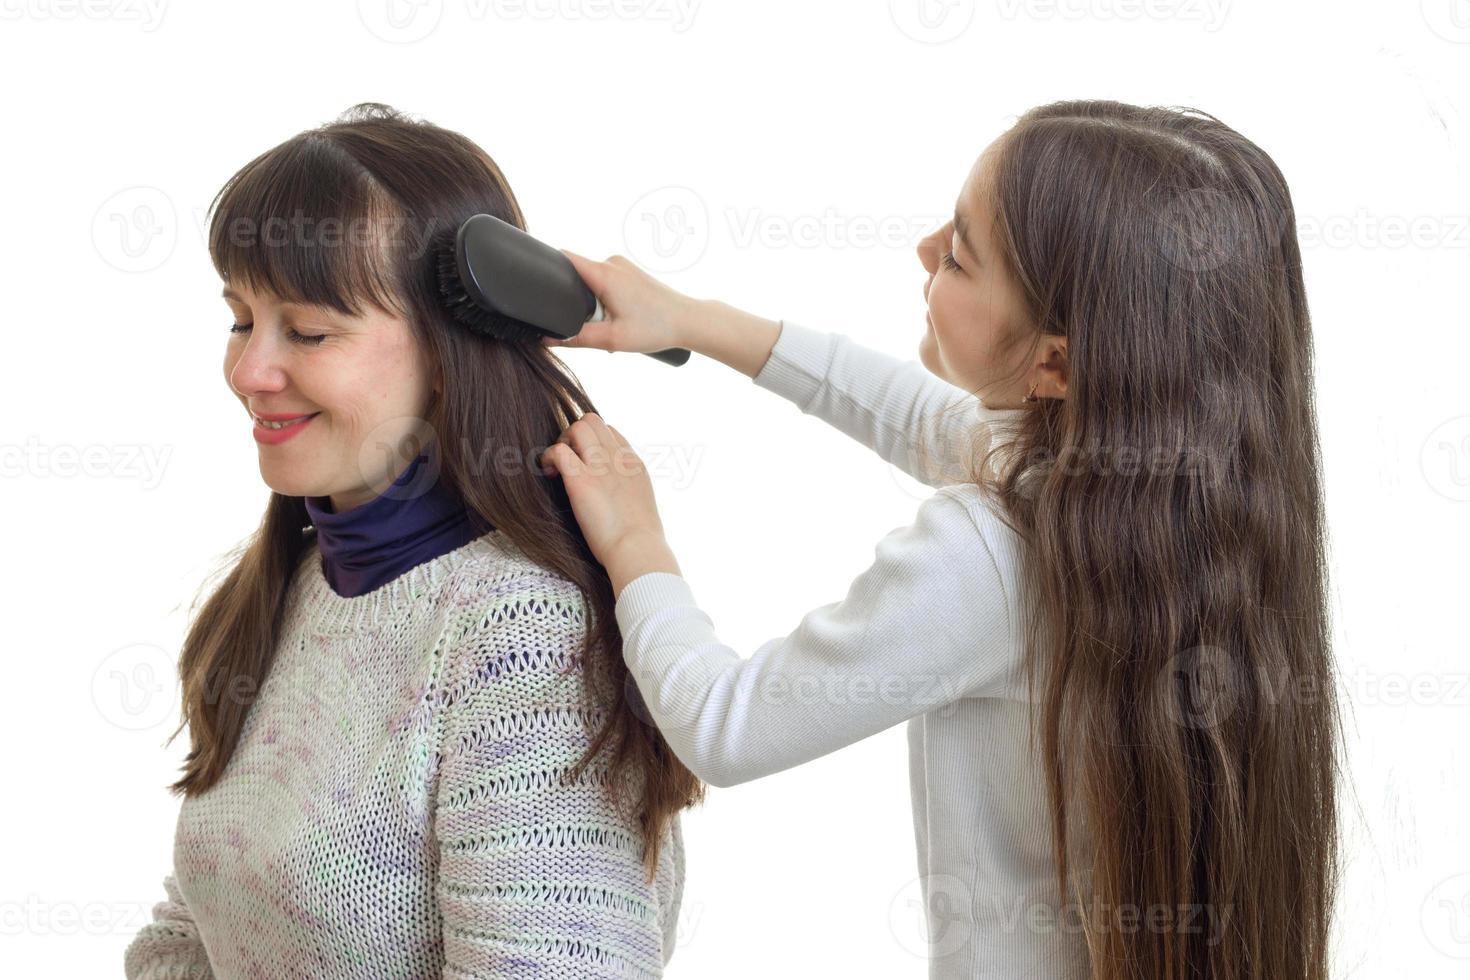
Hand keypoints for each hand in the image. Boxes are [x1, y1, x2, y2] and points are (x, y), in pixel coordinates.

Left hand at [538, 413, 680, 593]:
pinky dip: (549, 457)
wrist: (638, 550)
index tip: (585, 462)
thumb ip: (628, 493)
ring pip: (578, 427)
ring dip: (562, 441)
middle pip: (593, 422)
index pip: (611, 432)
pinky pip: (559, 450)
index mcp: (634, 465)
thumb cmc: (639, 541)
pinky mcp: (581, 480)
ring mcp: (601, 467)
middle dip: (575, 435)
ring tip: (558, 467)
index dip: (593, 442)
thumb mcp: (641, 507)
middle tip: (568, 462)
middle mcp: (618, 459)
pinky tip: (549, 474)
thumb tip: (617, 499)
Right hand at [546, 251, 697, 354]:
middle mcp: (612, 262)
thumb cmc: (655, 328)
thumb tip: (548, 339)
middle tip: (595, 323)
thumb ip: (576, 338)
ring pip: (592, 281)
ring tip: (614, 322)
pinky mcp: (630, 271)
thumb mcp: (611, 339)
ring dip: (595, 303)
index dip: (549, 269)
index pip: (564, 258)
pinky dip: (606, 300)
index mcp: (604, 273)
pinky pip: (605, 281)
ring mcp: (622, 265)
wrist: (688, 321)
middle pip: (577, 274)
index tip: (541, 285)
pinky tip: (622, 316)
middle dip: (577, 300)